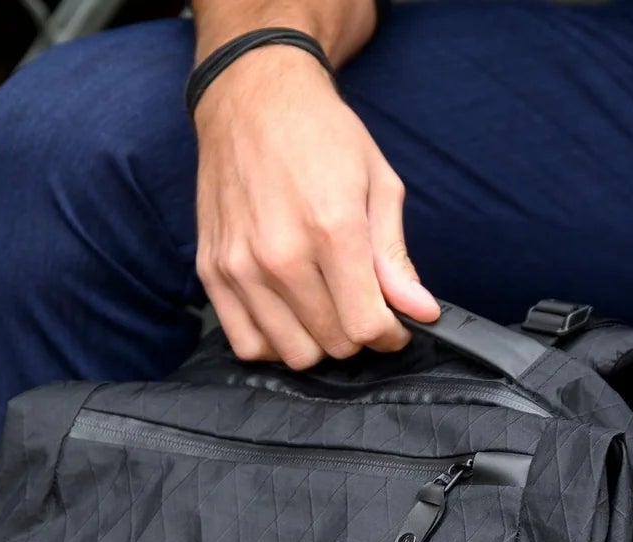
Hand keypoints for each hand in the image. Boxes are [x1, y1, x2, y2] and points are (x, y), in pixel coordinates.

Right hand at [194, 46, 439, 366]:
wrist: (251, 96)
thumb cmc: (321, 135)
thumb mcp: (378, 185)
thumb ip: (396, 258)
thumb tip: (421, 312)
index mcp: (331, 228)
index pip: (366, 325)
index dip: (390, 334)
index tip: (394, 324)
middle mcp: (281, 254)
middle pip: (334, 344)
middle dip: (357, 333)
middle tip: (358, 303)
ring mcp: (241, 266)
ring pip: (294, 353)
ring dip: (318, 341)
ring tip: (324, 307)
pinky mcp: (212, 271)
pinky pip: (248, 344)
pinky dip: (274, 342)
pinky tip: (289, 316)